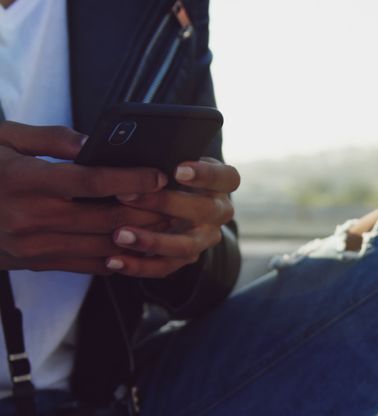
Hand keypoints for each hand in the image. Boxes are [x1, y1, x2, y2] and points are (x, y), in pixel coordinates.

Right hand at [0, 121, 168, 273]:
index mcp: (26, 181)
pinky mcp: (37, 263)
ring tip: (167, 222)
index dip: (132, 178)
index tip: (160, 174)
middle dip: (148, 210)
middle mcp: (33, 218)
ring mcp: (35, 246)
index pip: (92, 182)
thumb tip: (93, 142)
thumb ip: (50, 138)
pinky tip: (140, 246)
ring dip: (140, 236)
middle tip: (175, 200)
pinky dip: (119, 257)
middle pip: (107, 218)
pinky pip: (89, 265)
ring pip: (104, 245)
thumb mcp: (2, 139)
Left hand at [107, 157, 239, 277]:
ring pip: (186, 245)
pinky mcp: (185, 258)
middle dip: (165, 204)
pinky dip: (138, 266)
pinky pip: (165, 267)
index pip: (226, 177)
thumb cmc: (167, 171)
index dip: (205, 175)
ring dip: (152, 241)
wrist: (173, 200)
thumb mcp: (170, 158)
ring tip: (119, 235)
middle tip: (127, 196)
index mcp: (221, 183)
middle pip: (204, 211)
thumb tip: (123, 148)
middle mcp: (218, 212)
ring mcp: (204, 238)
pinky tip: (113, 260)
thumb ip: (159, 154)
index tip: (178, 169)